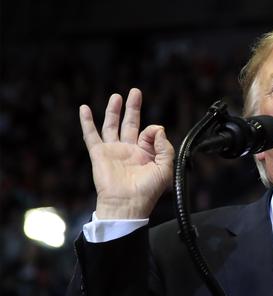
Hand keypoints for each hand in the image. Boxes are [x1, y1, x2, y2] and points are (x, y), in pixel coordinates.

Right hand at [79, 88, 173, 218]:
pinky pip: (91, 135)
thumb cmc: (147, 191)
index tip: (154, 134)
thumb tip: (158, 127)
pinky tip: (84, 109)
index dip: (153, 131)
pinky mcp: (99, 154)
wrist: (127, 204)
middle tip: (135, 92)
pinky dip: (87, 122)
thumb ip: (165, 147)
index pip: (150, 133)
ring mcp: (113, 151)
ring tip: (116, 96)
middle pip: (130, 123)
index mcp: (146, 154)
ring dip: (113, 110)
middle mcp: (129, 150)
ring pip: (112, 126)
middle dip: (133, 107)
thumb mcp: (165, 168)